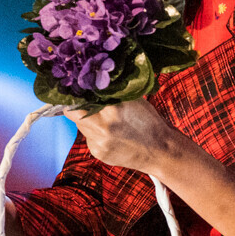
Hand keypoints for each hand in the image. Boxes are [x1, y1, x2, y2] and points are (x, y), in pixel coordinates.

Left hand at [64, 98, 184, 177]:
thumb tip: (91, 82)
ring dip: (87, 120)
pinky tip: (110, 134)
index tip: (75, 89)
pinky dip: (95, 133)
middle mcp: (102, 128)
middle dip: (77, 107)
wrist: (161, 152)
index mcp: (112, 110)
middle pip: (73, 114)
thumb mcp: (132, 100)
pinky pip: (89, 138)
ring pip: (81, 126)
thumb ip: (111, 92)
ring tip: (104, 119)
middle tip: (84, 102)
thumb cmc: (149, 122)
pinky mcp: (98, 153)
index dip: (74, 94)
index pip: (79, 99)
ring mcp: (98, 144)